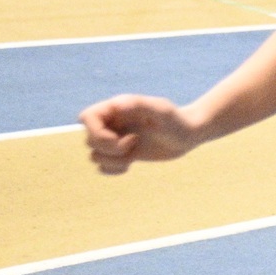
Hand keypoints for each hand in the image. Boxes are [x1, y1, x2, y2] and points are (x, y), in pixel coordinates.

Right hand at [79, 94, 202, 173]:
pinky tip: (131, 164)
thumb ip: (138, 105)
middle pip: (89, 140)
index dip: (94, 131)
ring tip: (134, 153)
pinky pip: (103, 167)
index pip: (86, 117)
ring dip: (113, 160)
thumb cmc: (177, 120)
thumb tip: (116, 105)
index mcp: (117, 108)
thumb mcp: (161, 111)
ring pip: (95, 156)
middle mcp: (113, 123)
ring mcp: (117, 140)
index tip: (115, 136)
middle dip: (109, 147)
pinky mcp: (123, 155)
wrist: (189, 135)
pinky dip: (114, 170)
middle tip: (134, 142)